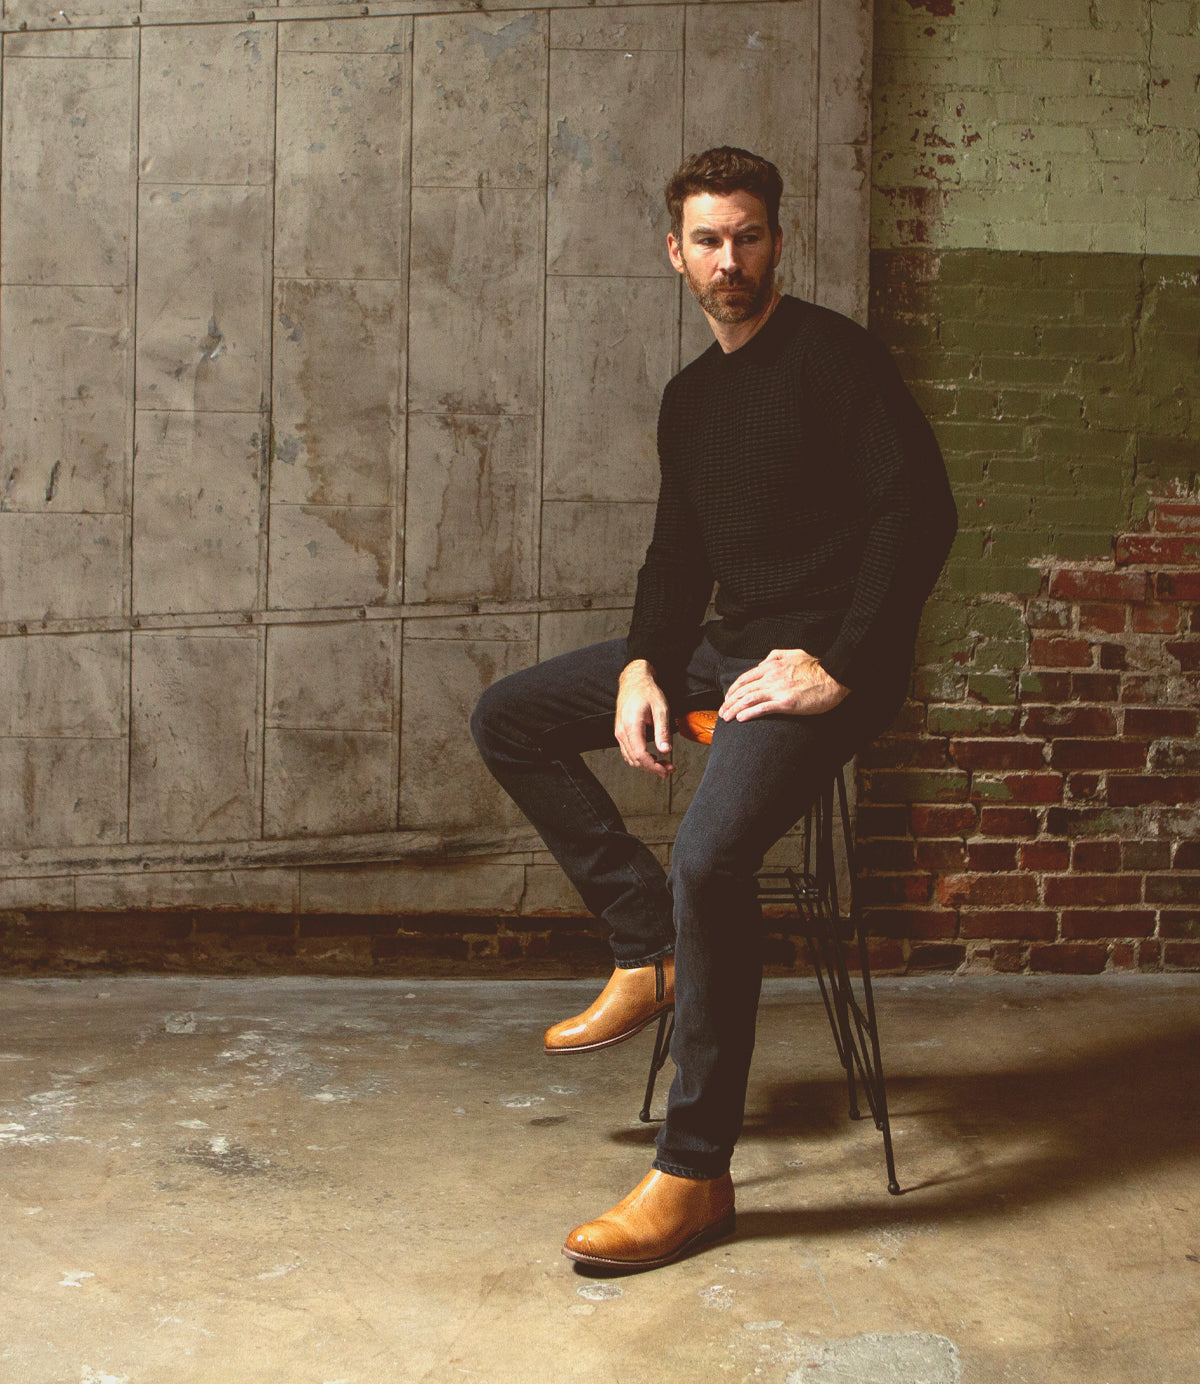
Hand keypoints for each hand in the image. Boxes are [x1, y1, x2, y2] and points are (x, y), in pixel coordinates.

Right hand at [614, 660, 673, 777]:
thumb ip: (663, 731)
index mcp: (631, 726)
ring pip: (630, 758)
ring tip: (662, 765)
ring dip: (646, 765)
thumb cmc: (647, 692)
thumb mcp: (661, 709)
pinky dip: (639, 759)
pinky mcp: (620, 732)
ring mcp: (619, 732)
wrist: (634, 680)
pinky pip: (627, 752)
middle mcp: (622, 731)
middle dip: (652, 768)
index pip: (640, 755)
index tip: (666, 770)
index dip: (654, 767)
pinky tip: (651, 757)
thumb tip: (666, 750)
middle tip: (669, 769)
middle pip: (635, 760)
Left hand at [719, 648, 849, 721]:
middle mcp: (771, 677)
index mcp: (771, 666)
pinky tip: (740, 718)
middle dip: (728, 701)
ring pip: (748, 699)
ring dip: (734, 709)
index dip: (733, 689)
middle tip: (721, 712)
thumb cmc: (816, 667)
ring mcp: (778, 690)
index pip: (745, 678)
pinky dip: (748, 713)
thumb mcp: (793, 653)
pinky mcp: (786, 703)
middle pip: (743, 690)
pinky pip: (762, 708)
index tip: (727, 698)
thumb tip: (762, 662)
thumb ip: (775, 656)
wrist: (834, 677)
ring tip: (725, 717)